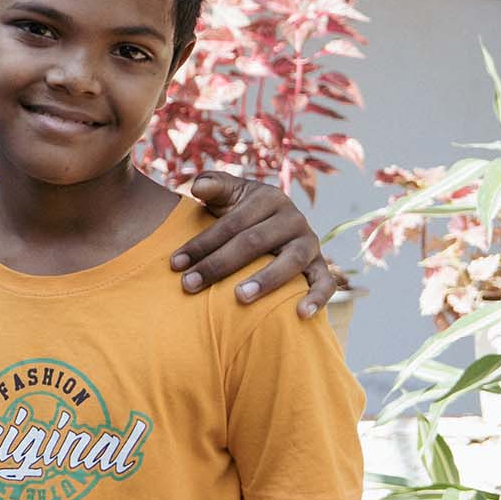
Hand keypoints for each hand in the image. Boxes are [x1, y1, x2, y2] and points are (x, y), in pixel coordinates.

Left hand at [172, 173, 339, 317]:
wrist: (271, 222)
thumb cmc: (239, 211)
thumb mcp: (227, 193)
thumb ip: (212, 185)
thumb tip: (197, 187)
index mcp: (269, 198)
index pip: (232, 223)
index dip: (202, 243)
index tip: (175, 264)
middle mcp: (293, 218)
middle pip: (255, 242)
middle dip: (218, 265)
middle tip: (190, 286)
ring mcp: (310, 242)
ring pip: (291, 261)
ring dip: (266, 280)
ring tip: (239, 297)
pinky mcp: (320, 265)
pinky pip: (325, 282)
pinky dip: (317, 298)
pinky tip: (301, 314)